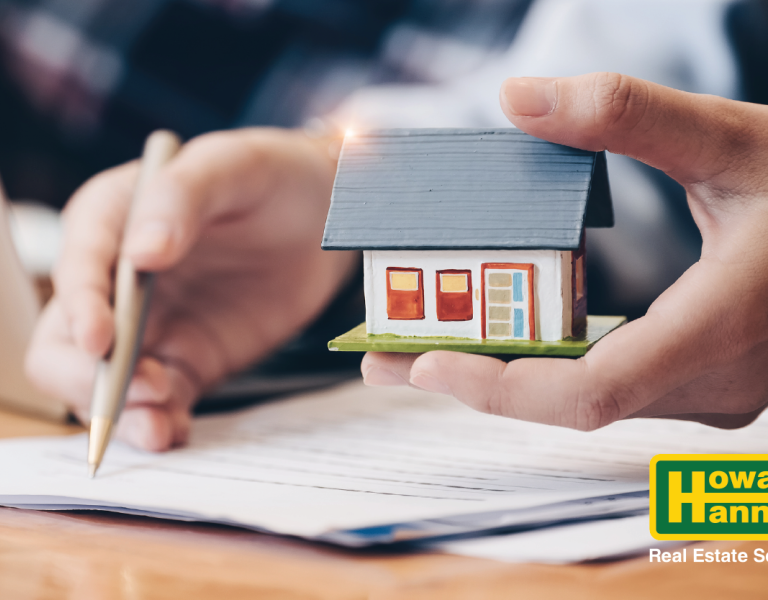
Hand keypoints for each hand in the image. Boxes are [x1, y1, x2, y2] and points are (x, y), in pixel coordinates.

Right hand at [26, 128, 356, 449]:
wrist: (324, 215)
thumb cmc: (271, 175)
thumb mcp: (230, 166)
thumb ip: (181, 199)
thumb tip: (140, 254)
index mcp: (110, 221)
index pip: (76, 270)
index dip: (79, 308)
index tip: (102, 341)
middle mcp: (116, 281)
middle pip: (65, 342)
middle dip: (89, 377)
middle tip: (140, 391)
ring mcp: (150, 327)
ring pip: (105, 385)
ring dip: (121, 412)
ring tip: (159, 428)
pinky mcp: (186, 360)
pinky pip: (157, 402)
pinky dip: (158, 422)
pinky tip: (175, 431)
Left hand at [363, 73, 767, 430]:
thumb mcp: (738, 139)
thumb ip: (630, 116)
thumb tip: (518, 98)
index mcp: (719, 330)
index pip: (588, 394)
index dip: (498, 388)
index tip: (420, 364)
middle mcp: (714, 384)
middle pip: (570, 403)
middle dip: (475, 381)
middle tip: (385, 360)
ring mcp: (716, 393)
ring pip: (590, 401)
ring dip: (507, 378)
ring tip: (425, 350)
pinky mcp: (710, 382)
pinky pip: (614, 388)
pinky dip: (552, 369)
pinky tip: (505, 342)